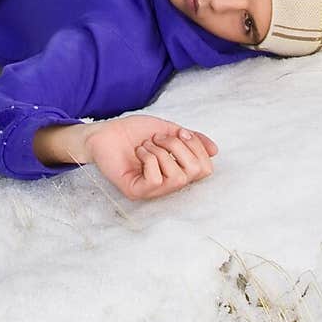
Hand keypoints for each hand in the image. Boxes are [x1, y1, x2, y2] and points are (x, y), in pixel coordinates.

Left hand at [84, 114, 217, 201]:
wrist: (106, 131)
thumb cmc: (134, 132)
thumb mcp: (168, 130)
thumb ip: (190, 139)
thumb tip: (215, 150)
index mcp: (178, 170)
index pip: (206, 169)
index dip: (197, 147)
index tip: (181, 132)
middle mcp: (169, 184)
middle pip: (196, 172)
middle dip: (179, 146)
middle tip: (159, 138)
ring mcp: (153, 190)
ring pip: (177, 176)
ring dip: (160, 151)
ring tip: (145, 146)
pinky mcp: (137, 192)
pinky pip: (155, 180)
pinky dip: (148, 159)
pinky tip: (138, 154)